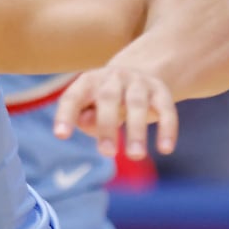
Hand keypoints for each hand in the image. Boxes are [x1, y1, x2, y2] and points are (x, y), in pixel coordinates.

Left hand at [51, 65, 178, 160]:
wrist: (138, 72)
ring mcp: (138, 82)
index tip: (61, 136)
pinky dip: (167, 129)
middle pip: (108, 98)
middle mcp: (112, 77)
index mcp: (88, 82)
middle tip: (107, 153)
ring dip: (136, 131)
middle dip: (107, 126)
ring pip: (137, 104)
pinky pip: (166, 109)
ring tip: (136, 156)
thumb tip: (88, 124)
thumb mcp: (90, 107)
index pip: (73, 97)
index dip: (66, 115)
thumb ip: (85, 118)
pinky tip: (166, 149)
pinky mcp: (161, 91)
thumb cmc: (104, 101)